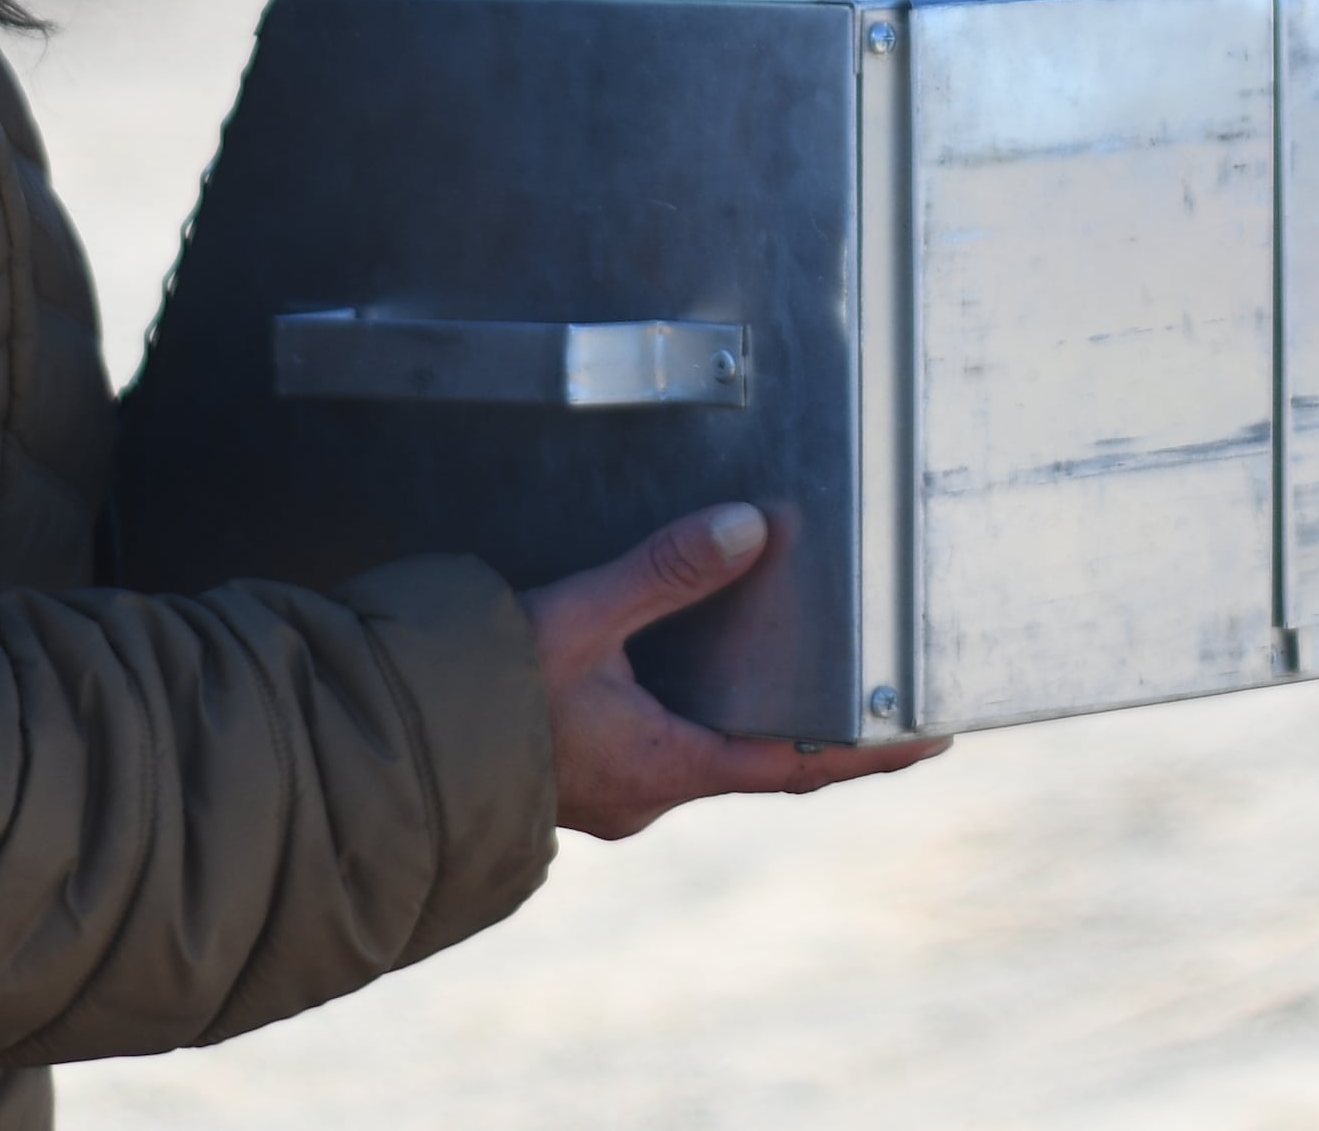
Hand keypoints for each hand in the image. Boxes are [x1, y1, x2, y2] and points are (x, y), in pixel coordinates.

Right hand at [519, 502, 947, 839]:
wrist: (385, 750)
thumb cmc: (477, 694)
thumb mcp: (580, 618)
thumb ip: (665, 571)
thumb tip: (752, 529)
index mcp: (666, 766)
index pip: (798, 762)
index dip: (870, 748)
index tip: (933, 734)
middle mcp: (648, 789)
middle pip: (757, 752)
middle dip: (814, 718)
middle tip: (877, 679)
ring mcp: (612, 785)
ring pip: (702, 739)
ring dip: (745, 703)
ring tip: (795, 651)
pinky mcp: (576, 769)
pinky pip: (654, 731)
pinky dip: (689, 698)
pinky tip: (685, 655)